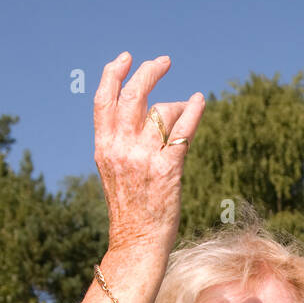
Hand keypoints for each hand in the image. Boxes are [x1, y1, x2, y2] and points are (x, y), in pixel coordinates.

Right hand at [93, 53, 204, 258]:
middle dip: (149, 71)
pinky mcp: (167, 169)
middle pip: (133, 95)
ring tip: (186, 105)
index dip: (114, 73)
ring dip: (177, 102)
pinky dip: (193, 111)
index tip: (126, 58)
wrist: (138, 244)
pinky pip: (183, 131)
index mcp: (104, 148)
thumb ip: (122, 144)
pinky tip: (200, 102)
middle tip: (163, 61)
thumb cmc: (131, 211)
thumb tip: (145, 117)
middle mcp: (121, 148)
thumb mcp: (114, 173)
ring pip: (162, 110)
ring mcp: (144, 158)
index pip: (103, 100)